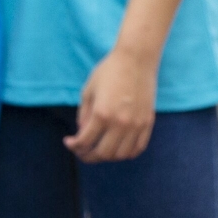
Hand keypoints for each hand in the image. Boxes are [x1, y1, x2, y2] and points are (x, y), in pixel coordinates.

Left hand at [68, 46, 157, 161]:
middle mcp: (120, 123)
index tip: (69, 142)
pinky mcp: (148, 123)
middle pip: (103, 153)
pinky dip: (126, 153)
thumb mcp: (88, 90)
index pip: (85, 141)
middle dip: (88, 156)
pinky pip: (138, 148)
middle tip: (81, 151)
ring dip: (107, 156)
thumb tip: (83, 132)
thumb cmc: (108, 71)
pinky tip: (117, 148)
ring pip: (121, 154)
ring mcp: (136, 125)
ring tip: (98, 150)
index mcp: (102, 113)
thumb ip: (83, 114)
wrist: (136, 60)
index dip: (74, 146)